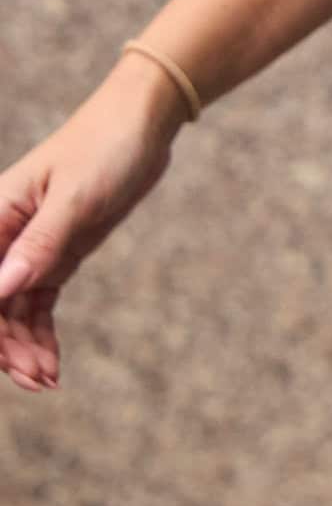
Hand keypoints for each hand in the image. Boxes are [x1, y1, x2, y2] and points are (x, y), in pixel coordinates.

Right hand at [0, 56, 189, 391]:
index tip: (4, 361)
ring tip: (48, 380)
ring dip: (24, 348)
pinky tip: (51, 364)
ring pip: (12, 312)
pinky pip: (36, 305)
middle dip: (6, 346)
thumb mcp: (77, 197)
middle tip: (37, 380)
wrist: (143, 125)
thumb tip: (1, 289)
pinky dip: (40, 336)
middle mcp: (2, 235)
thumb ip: (40, 244)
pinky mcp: (54, 255)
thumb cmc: (106, 146)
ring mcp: (28, 248)